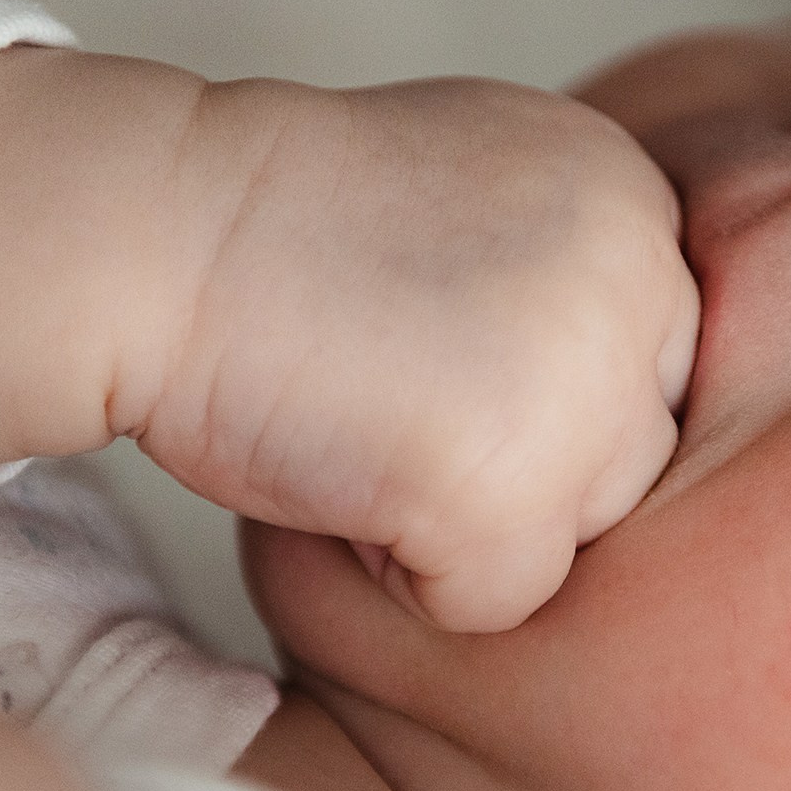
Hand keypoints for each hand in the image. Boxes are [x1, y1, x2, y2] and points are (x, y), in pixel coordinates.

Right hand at [0, 50, 698, 634]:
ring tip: (363, 418)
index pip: (645, 368)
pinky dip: (408, 574)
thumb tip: (633, 388)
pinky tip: (341, 470)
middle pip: (630, 457)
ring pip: (580, 534)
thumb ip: (572, 269)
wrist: (145, 236)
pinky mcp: (514, 484)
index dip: (525, 385)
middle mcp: (639, 276)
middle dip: (515, 454)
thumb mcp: (476, 192)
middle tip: (385, 380)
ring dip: (467, 512)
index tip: (422, 339)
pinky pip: (500, 599)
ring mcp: (586, 381)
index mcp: (631, 195)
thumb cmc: (274, 230)